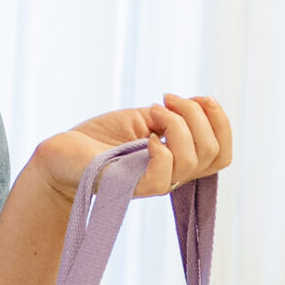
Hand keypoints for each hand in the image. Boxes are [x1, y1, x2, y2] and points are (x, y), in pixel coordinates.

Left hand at [35, 95, 233, 201]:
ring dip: (177, 124)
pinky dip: (162, 148)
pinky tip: (145, 138)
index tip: (199, 97)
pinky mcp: (132, 187)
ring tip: (151, 112)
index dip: (221, 121)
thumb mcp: (145, 118)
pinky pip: (165, 175)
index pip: (222, 153)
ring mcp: (153, 183)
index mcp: (178, 161)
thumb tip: (201, 104)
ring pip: (193, 159)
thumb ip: (175, 116)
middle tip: (165, 100)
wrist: (62, 153)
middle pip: (212, 151)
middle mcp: (171, 175)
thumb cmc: (100, 138)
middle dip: (197, 115)